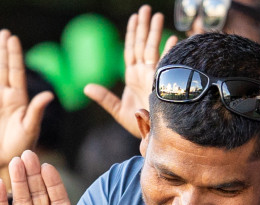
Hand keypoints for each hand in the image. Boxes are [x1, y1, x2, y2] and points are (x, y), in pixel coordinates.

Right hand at [0, 29, 54, 179]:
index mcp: (19, 98)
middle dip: (4, 51)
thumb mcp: (31, 127)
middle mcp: (5, 97)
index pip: (16, 71)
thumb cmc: (22, 146)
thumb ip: (36, 110)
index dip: (14, 55)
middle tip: (4, 33)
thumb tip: (48, 95)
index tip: (13, 39)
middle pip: (3, 69)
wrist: (6, 161)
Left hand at [83, 5, 171, 138]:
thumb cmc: (137, 124)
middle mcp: (144, 73)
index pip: (131, 50)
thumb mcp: (117, 111)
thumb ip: (104, 98)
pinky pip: (166, 65)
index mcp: (133, 76)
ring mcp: (154, 76)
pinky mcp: (163, 84)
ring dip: (155, 33)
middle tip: (145, 8)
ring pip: (153, 50)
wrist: (152, 137)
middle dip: (144, 27)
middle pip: (142, 45)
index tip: (134, 18)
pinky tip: (172, 39)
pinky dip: (169, 52)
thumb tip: (86, 87)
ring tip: (157, 16)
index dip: (132, 34)